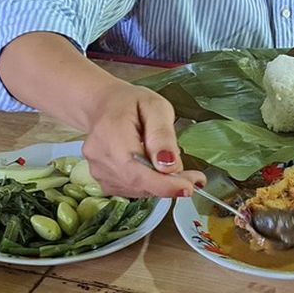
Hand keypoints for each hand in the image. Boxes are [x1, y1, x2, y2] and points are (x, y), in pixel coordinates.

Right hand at [81, 82, 205, 197]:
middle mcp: (101, 159)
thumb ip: (163, 135)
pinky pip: (131, 189)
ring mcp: (99, 172)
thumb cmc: (129, 102)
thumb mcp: (155, 106)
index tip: (189, 187)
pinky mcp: (103, 180)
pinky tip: (157, 171)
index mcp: (112, 138)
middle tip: (194, 179)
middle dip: (170, 185)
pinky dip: (149, 185)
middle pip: (139, 184)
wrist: (103, 105)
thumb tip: (169, 165)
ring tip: (178, 172)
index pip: (137, 173)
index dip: (165, 185)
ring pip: (137, 190)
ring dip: (161, 186)